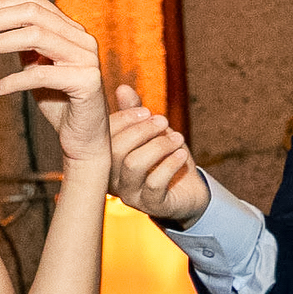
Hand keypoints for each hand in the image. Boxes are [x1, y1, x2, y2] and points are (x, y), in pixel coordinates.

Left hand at [0, 0, 107, 167]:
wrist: (84, 139)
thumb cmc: (59, 102)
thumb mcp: (37, 66)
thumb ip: (24, 43)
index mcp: (71, 30)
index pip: (34, 1)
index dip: (1, 4)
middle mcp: (82, 39)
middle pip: (33, 14)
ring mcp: (87, 59)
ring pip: (36, 37)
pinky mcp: (87, 82)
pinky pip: (41, 75)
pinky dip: (12, 80)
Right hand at [107, 83, 208, 222]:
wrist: (189, 193)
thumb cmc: (165, 160)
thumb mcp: (151, 133)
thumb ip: (135, 113)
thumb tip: (122, 88)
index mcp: (107, 160)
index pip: (103, 138)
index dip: (124, 119)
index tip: (146, 110)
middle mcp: (112, 179)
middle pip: (115, 151)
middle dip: (142, 130)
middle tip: (163, 121)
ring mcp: (130, 195)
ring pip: (133, 165)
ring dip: (158, 146)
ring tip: (177, 138)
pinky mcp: (151, 206)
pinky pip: (155, 183)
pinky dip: (170, 164)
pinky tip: (182, 155)